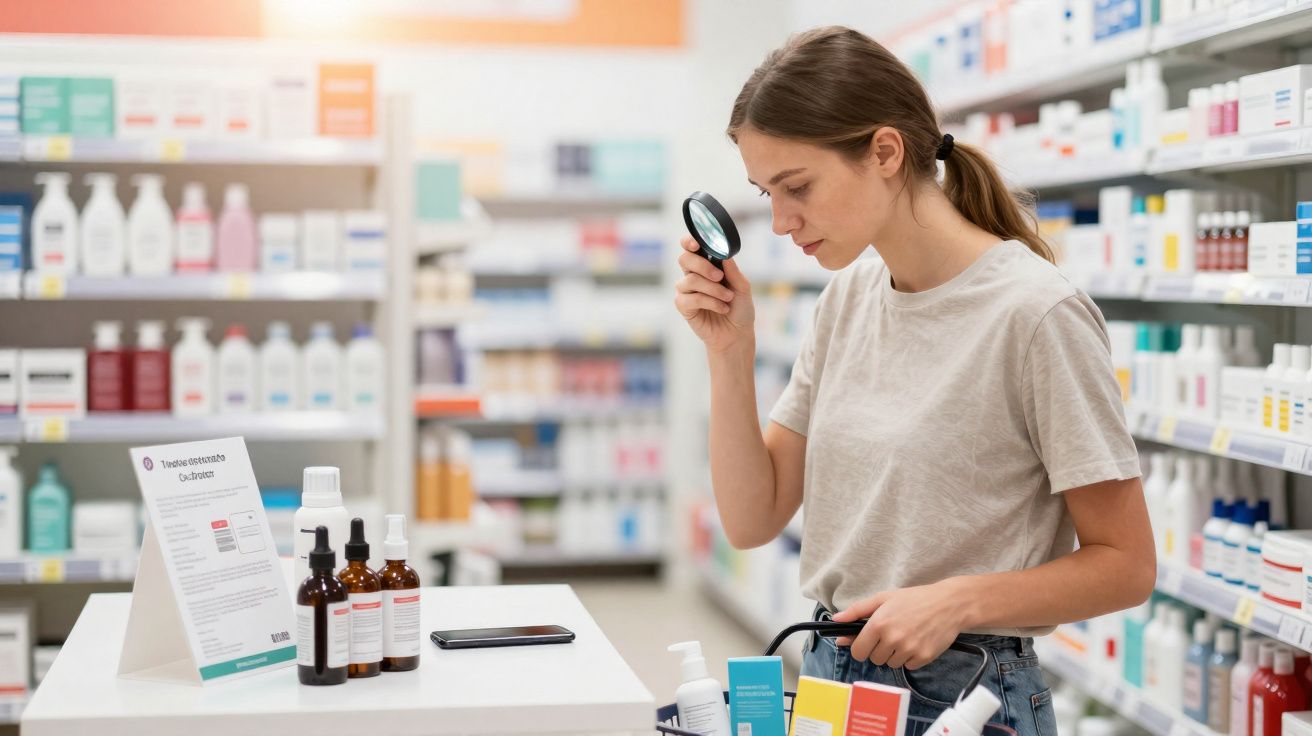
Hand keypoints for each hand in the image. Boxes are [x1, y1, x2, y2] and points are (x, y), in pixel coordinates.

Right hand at [673, 235, 754, 353]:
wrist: (737, 333)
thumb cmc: (739, 308)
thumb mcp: (742, 287)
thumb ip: (733, 271)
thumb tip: (724, 254)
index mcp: (706, 265)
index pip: (690, 247)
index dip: (689, 241)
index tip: (697, 243)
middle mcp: (693, 275)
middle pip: (685, 259)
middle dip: (703, 266)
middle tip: (719, 277)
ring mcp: (686, 291)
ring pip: (690, 280)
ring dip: (713, 289)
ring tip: (727, 298)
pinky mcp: (684, 306)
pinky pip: (691, 298)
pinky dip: (710, 302)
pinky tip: (722, 308)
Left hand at [831, 579, 967, 670]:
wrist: (949, 604)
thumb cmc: (915, 599)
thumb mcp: (883, 598)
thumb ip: (857, 610)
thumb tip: (836, 620)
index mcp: (879, 624)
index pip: (858, 651)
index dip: (860, 647)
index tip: (867, 642)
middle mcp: (892, 639)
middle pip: (873, 659)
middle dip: (878, 649)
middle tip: (890, 634)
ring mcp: (909, 650)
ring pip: (890, 664)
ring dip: (894, 654)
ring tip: (905, 636)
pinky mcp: (923, 658)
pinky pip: (907, 666)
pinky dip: (910, 658)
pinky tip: (916, 642)